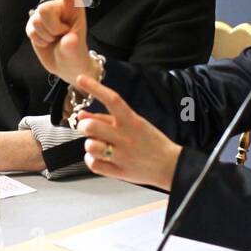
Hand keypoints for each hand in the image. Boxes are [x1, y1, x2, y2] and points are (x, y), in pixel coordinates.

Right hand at [26, 0, 96, 84]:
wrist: (65, 65)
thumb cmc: (75, 54)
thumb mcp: (78, 52)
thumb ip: (73, 46)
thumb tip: (69, 40)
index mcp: (74, 7)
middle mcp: (58, 8)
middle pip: (45, 8)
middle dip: (52, 27)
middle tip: (62, 35)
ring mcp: (45, 16)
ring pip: (36, 19)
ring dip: (45, 35)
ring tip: (55, 39)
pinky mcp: (34, 24)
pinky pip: (30, 30)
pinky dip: (38, 39)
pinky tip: (47, 41)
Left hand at [72, 74, 182, 189]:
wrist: (170, 165)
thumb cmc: (151, 142)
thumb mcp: (134, 123)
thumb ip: (107, 119)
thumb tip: (81, 115)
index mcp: (131, 121)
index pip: (112, 99)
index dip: (95, 88)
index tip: (81, 79)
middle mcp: (126, 137)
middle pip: (91, 126)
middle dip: (84, 126)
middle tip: (89, 129)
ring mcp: (122, 155)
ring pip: (90, 146)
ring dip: (90, 144)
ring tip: (99, 146)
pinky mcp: (119, 172)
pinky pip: (93, 164)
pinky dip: (92, 160)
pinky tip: (100, 157)